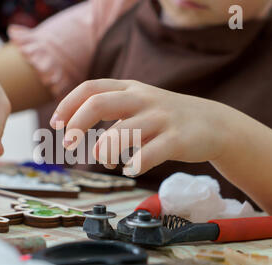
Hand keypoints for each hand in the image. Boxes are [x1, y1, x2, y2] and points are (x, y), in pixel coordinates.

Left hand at [50, 79, 233, 175]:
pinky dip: (134, 165)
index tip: (56, 124)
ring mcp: (161, 118)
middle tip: (67, 145)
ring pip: (122, 131)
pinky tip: (130, 170)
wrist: (215, 124)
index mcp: (130, 88)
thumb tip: (80, 137)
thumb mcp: (140, 104)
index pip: (90, 88)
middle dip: (77, 124)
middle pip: (99, 103)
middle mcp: (143, 98)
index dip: (68, 105)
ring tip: (107, 162)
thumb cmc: (167, 118)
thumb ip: (112, 111)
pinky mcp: (177, 139)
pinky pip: (149, 153)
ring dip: (105, 150)